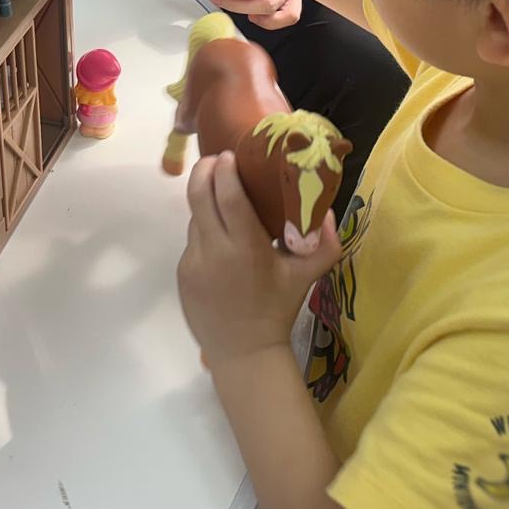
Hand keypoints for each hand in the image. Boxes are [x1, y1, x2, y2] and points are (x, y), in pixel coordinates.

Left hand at [178, 151, 341, 369]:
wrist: (244, 352)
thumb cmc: (278, 309)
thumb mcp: (307, 276)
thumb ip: (324, 243)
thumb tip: (326, 209)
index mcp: (245, 248)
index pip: (227, 197)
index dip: (225, 170)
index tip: (229, 155)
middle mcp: (214, 251)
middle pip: (198, 196)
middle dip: (205, 170)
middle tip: (217, 160)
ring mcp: (193, 262)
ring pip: (194, 217)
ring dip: (205, 202)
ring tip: (222, 199)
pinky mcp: (182, 272)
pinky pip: (192, 241)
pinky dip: (204, 231)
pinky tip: (220, 238)